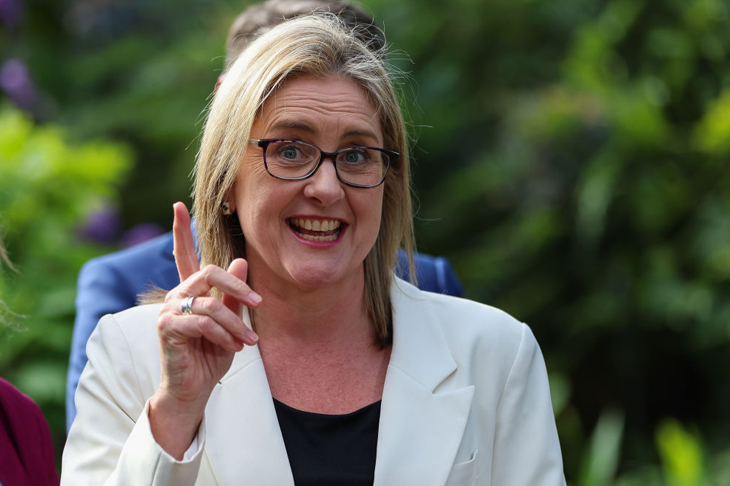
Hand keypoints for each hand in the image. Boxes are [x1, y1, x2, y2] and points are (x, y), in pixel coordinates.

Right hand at [149, 202, 259, 457]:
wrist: (196, 388)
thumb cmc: (212, 355)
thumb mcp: (232, 323)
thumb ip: (234, 296)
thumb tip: (242, 261)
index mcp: (190, 291)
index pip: (184, 255)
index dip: (180, 231)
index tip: (177, 205)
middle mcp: (176, 295)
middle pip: (210, 272)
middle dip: (239, 287)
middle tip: (258, 305)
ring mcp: (169, 310)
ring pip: (211, 303)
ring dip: (235, 325)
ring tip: (247, 343)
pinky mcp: (167, 326)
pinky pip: (203, 321)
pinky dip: (223, 335)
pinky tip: (231, 348)